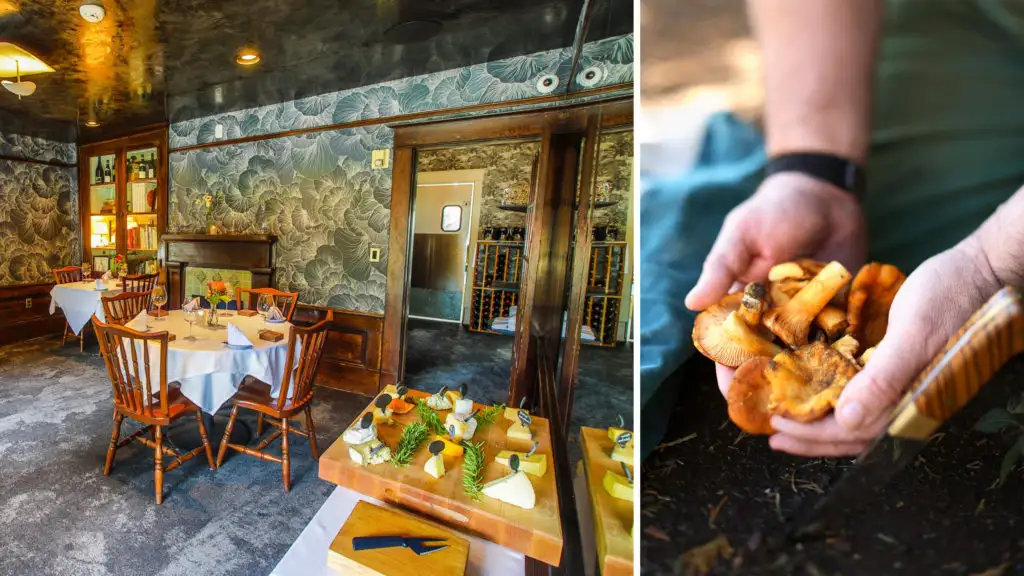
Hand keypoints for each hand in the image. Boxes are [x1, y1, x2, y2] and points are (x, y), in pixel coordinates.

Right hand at [684, 172, 866, 395]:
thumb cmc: (774, 210)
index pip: (729, 346)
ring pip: (801, 361)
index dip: (728, 372)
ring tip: (813, 411)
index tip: (734, 394)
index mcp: (742, 304)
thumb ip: (721, 269)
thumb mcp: (741, 235)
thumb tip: (691, 303)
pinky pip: (838, 344)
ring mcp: (807, 319)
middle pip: (765, 364)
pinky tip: (848, 385)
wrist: (826, 193)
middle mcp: (772, 318)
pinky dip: (840, 363)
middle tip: (778, 415)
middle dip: (769, 389)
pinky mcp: (839, 314)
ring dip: (805, 385)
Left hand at [769, 237, 1000, 455]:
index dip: (813, 434)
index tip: (778, 425)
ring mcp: (903, 384)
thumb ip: (884, 380)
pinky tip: (811, 383)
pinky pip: (860, 387)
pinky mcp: (897, 365)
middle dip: (809, 433)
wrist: (977, 269)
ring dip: (819, 416)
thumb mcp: (913, 335)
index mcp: (911, 402)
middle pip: (851, 431)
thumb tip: (846, 421)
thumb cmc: (949, 298)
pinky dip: (833, 390)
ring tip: (785, 413)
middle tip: (772, 428)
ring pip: (854, 412)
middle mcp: (906, 400)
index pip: (854, 434)